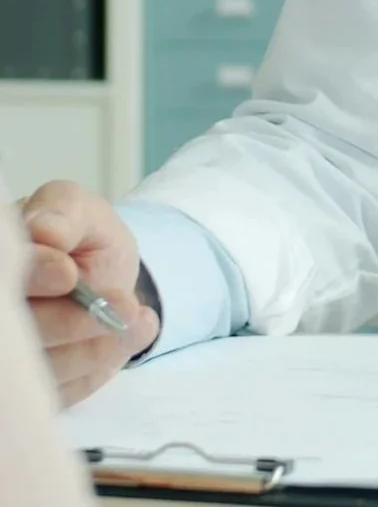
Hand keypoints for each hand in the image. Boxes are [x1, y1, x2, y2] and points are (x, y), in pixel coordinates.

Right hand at [20, 181, 159, 405]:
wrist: (101, 277)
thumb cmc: (81, 240)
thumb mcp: (81, 212)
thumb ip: (63, 213)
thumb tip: (45, 231)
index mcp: (0, 259)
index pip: (3, 276)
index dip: (30, 276)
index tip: (68, 273)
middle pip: (15, 334)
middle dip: (70, 322)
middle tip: (124, 306)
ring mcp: (8, 354)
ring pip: (37, 368)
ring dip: (93, 348)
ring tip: (138, 318)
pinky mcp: (27, 388)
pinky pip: (58, 392)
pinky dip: (98, 369)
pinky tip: (133, 335)